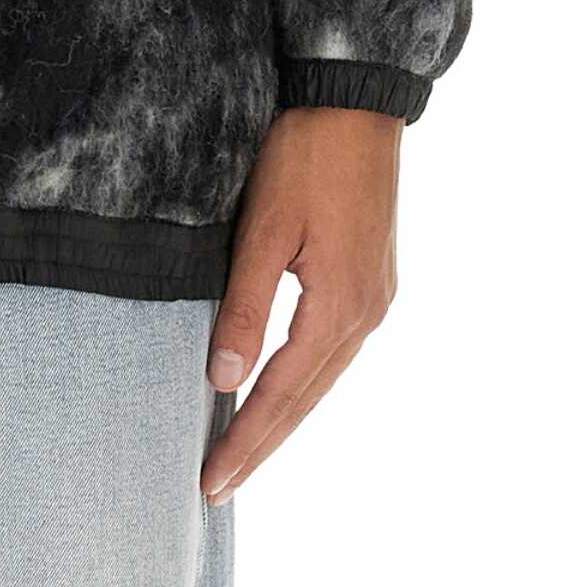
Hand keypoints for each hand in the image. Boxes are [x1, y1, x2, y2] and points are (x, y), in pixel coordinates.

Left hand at [200, 105, 400, 505]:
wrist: (354, 99)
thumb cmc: (303, 154)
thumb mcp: (265, 228)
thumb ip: (245, 305)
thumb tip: (223, 379)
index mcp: (339, 307)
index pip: (281, 394)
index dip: (244, 440)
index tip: (210, 482)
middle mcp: (366, 313)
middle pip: (307, 398)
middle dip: (262, 443)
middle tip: (218, 487)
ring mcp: (375, 295)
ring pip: (322, 376)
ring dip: (283, 415)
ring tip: (243, 450)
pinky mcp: (371, 275)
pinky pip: (332, 348)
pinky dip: (301, 378)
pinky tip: (279, 387)